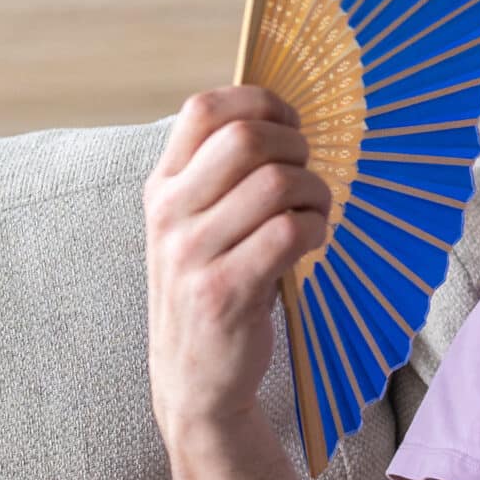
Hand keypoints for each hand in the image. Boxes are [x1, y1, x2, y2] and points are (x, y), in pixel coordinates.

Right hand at [144, 86, 333, 440]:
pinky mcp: (224, 292)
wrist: (193, 378)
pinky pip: (288, 232)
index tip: (290, 123)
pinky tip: (312, 241)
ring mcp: (192, 254)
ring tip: (315, 213)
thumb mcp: (197, 226)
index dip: (259, 102)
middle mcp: (170, 214)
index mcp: (163, 186)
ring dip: (315, 192)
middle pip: (246, 138)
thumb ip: (222, 176)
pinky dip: (316, 228)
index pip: (203, 109)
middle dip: (296, 146)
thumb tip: (281, 120)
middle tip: (308, 175)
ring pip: (276, 183)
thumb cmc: (211, 286)